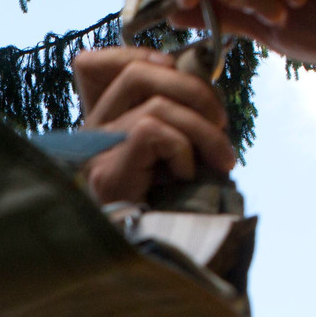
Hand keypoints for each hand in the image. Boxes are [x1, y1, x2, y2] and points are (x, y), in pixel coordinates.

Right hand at [73, 46, 236, 205]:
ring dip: (204, 131)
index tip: (183, 73)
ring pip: (157, 105)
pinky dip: (182, 150)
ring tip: (222, 161)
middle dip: (194, 90)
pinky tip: (185, 177)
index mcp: (106, 121)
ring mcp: (97, 150)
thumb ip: (177, 116)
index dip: (144, 57)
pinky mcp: (108, 170)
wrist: (146, 259)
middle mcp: (92, 131)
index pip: (100, 63)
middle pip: (137, 72)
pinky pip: (152, 131)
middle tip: (222, 124)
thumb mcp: (175, 152)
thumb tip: (206, 82)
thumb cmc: (169, 209)